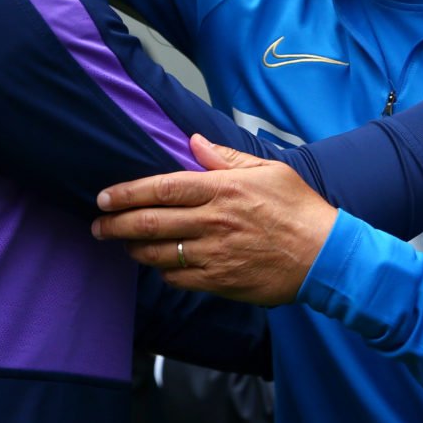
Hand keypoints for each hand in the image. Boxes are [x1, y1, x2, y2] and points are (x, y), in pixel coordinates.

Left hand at [92, 134, 338, 304]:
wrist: (325, 255)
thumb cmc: (299, 208)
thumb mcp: (268, 171)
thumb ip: (226, 158)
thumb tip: (194, 142)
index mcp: (223, 189)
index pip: (162, 189)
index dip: (128, 193)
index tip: (104, 196)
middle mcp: (214, 221)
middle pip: (151, 223)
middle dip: (116, 224)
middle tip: (98, 225)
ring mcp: (216, 254)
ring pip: (160, 253)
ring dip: (134, 248)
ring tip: (122, 243)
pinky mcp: (221, 281)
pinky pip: (180, 278)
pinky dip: (163, 271)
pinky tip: (159, 264)